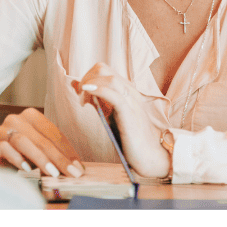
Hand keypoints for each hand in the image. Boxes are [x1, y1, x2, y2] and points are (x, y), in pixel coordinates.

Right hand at [0, 107, 84, 177]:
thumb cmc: (17, 150)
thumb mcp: (36, 148)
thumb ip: (52, 153)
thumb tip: (75, 168)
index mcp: (31, 116)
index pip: (54, 133)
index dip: (68, 151)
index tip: (78, 168)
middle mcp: (17, 119)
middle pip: (41, 138)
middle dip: (59, 158)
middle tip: (71, 173)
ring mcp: (3, 130)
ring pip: (23, 141)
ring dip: (40, 158)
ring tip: (53, 173)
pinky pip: (4, 148)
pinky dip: (17, 158)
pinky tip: (27, 168)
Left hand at [73, 62, 171, 177]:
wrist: (150, 157)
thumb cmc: (130, 138)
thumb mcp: (109, 115)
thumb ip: (96, 99)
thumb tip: (77, 84)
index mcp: (126, 90)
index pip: (102, 70)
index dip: (87, 77)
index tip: (81, 94)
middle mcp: (130, 92)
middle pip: (102, 69)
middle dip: (85, 79)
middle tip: (81, 98)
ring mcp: (131, 102)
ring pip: (109, 78)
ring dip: (90, 85)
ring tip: (84, 101)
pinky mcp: (130, 114)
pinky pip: (114, 94)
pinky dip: (98, 90)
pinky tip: (87, 94)